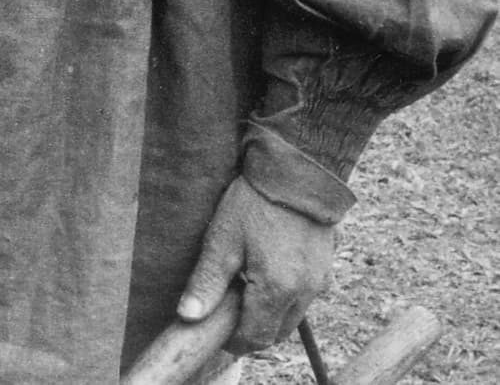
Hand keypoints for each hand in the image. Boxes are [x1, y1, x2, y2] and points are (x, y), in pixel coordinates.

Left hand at [176, 178, 335, 352]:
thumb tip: (188, 317)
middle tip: (226, 310)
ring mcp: (319, 282)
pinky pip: (304, 297)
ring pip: (292, 317)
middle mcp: (305, 293)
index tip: (216, 334)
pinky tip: (266, 273)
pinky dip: (284, 297)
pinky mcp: (325, 269)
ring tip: (244, 287)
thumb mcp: (221, 240)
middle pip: (276, 332)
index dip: (234, 342)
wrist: (296, 173)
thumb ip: (206, 282)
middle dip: (251, 330)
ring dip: (269, 314)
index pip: (256, 337)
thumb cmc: (254, 204)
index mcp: (277, 290)